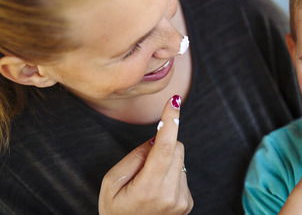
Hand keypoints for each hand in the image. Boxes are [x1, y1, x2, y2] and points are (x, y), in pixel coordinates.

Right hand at [98, 95, 192, 214]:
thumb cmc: (115, 210)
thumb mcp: (111, 182)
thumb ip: (135, 157)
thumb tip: (157, 139)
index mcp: (149, 188)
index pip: (166, 147)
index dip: (170, 121)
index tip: (174, 101)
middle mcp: (171, 195)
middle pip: (177, 149)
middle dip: (162, 146)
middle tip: (142, 166)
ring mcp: (182, 201)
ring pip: (180, 160)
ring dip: (166, 162)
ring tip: (149, 184)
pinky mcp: (188, 203)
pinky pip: (182, 174)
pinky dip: (171, 175)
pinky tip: (158, 191)